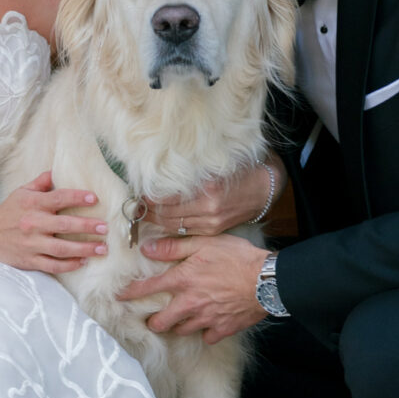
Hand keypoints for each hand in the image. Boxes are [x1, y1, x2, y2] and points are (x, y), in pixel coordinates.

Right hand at [0, 173, 107, 274]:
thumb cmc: (8, 212)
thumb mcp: (21, 192)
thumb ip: (40, 183)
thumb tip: (56, 171)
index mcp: (32, 204)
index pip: (58, 198)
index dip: (77, 198)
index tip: (94, 199)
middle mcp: (32, 224)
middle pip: (64, 225)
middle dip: (86, 226)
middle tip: (104, 227)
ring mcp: (31, 244)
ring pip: (61, 249)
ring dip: (83, 249)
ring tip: (101, 248)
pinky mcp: (29, 260)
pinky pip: (52, 265)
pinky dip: (69, 265)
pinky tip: (83, 262)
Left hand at [118, 233, 266, 343]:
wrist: (267, 280)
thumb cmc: (237, 257)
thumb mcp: (205, 243)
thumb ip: (174, 247)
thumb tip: (147, 248)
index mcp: (182, 280)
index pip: (148, 288)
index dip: (130, 293)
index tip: (119, 297)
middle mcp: (190, 303)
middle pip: (161, 322)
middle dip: (153, 321)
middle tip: (152, 318)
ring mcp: (206, 319)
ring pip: (182, 330)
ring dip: (177, 326)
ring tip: (178, 321)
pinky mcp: (223, 329)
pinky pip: (207, 337)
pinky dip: (205, 332)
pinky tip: (207, 325)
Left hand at [145, 156, 283, 238]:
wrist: (264, 190)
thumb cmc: (240, 172)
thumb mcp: (216, 166)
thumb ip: (191, 173)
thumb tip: (161, 175)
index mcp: (208, 189)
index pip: (169, 196)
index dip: (151, 196)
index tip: (138, 191)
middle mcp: (209, 208)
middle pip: (168, 212)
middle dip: (148, 209)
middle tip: (134, 204)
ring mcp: (211, 222)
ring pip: (173, 224)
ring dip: (155, 219)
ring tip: (142, 213)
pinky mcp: (213, 230)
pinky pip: (184, 230)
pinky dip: (169, 226)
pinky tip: (159, 221)